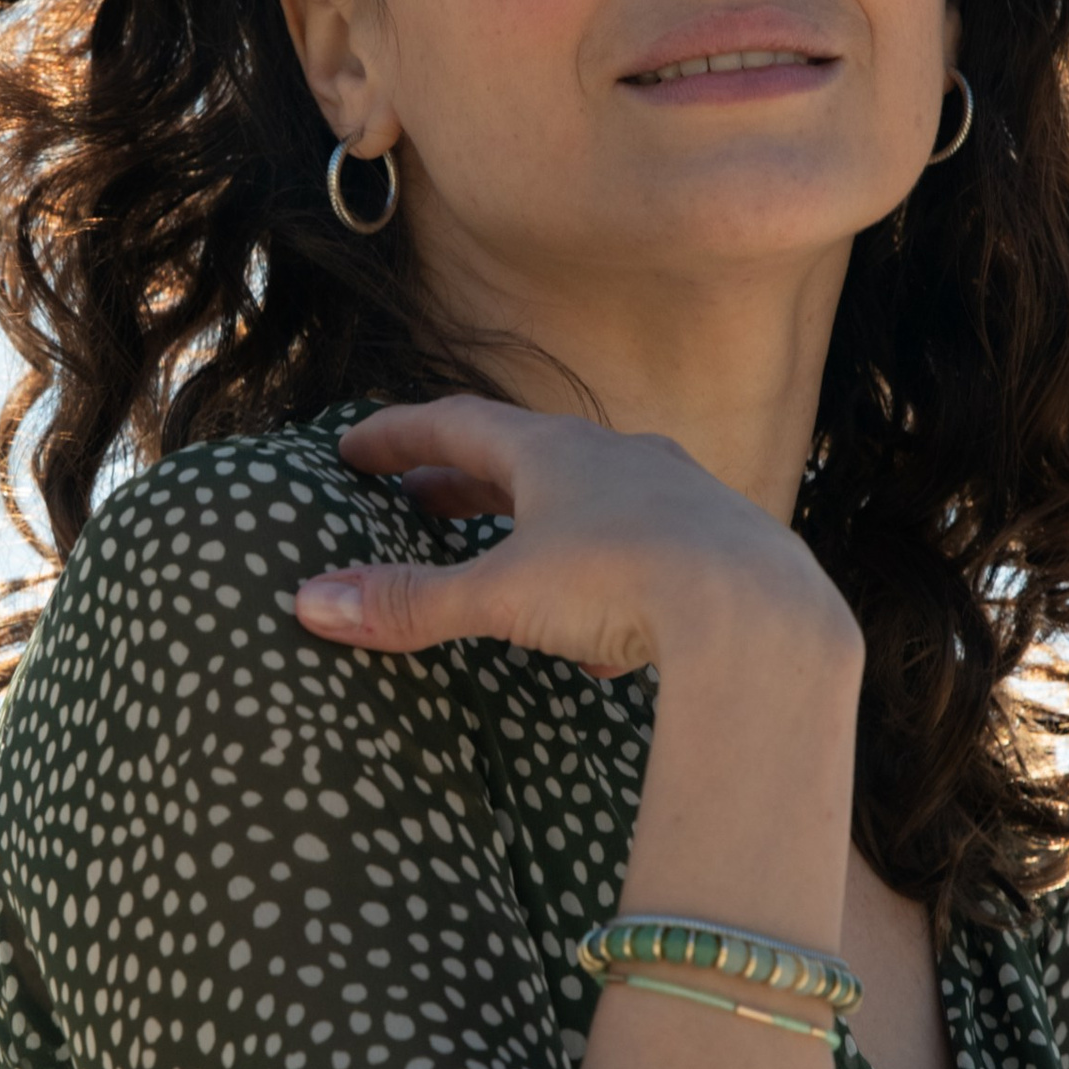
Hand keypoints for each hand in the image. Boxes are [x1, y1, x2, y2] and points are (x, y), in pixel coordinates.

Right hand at [291, 395, 852, 682]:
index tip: (352, 447)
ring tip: (507, 561)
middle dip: (464, 482)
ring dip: (540, 526)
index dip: (399, 435)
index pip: (456, 424)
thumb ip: (411, 604)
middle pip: (523, 458)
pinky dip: (606, 579)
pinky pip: (648, 551)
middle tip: (417, 500)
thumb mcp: (501, 596)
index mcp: (554, 451)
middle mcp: (618, 457)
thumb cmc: (622, 582)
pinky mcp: (720, 545)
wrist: (758, 610)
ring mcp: (676, 496)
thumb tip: (310, 603)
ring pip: (592, 499)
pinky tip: (602, 645)